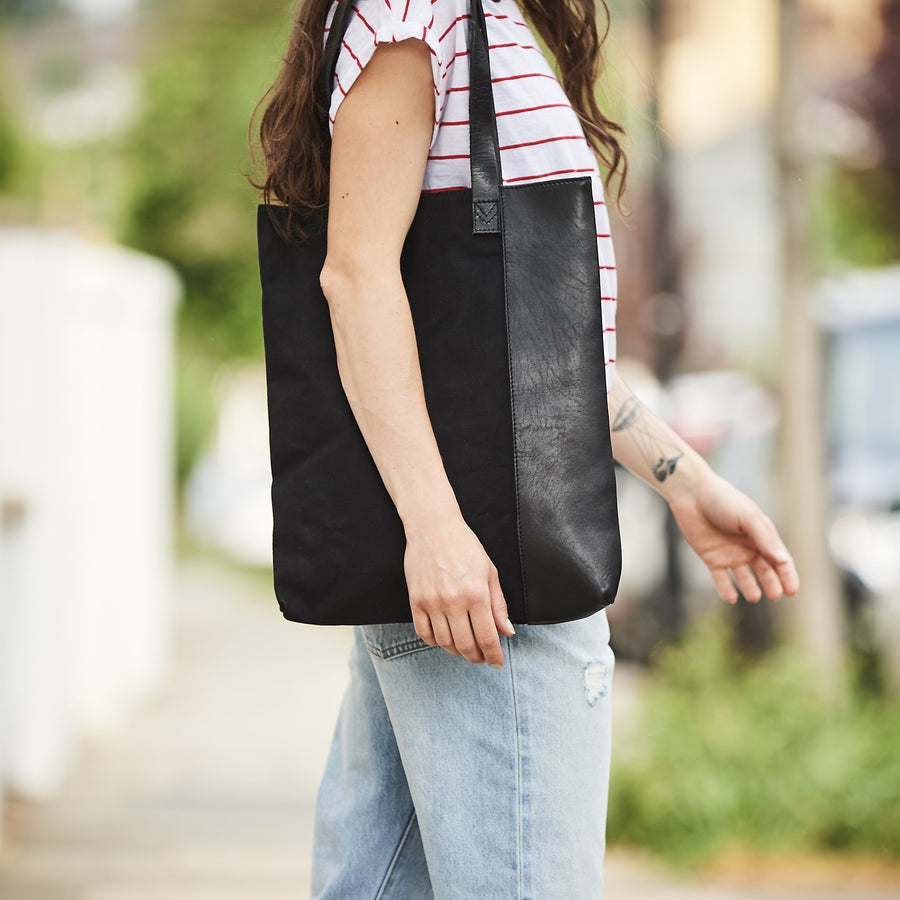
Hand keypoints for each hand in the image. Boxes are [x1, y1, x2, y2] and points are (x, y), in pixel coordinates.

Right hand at [404, 516, 514, 666]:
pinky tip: (443, 639)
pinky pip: (424, 632)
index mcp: (477, 593)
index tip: (496, 663)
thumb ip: (498, 604)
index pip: (487, 637)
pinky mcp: (415, 600)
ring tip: (464, 649)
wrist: (433, 527)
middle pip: (465, 645)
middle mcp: (454, 601)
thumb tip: (506, 632)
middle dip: (476, 658)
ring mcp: (432, 602)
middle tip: (481, 659)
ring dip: (456, 651)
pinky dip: (434, 642)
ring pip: (444, 642)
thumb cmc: (465, 546)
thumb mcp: (489, 572)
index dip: (493, 656)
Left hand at [668, 472, 798, 602]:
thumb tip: (782, 560)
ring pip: (744, 577)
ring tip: (754, 597)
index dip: (788, 575)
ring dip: (750, 588)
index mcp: (762, 535)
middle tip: (775, 596)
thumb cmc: (724, 501)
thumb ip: (764, 539)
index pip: (780, 560)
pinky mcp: (711, 558)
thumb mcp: (748, 517)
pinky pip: (721, 578)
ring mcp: (730, 554)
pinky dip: (726, 589)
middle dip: (772, 584)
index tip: (792, 591)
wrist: (692, 494)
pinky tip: (732, 598)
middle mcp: (748, 547)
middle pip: (765, 571)